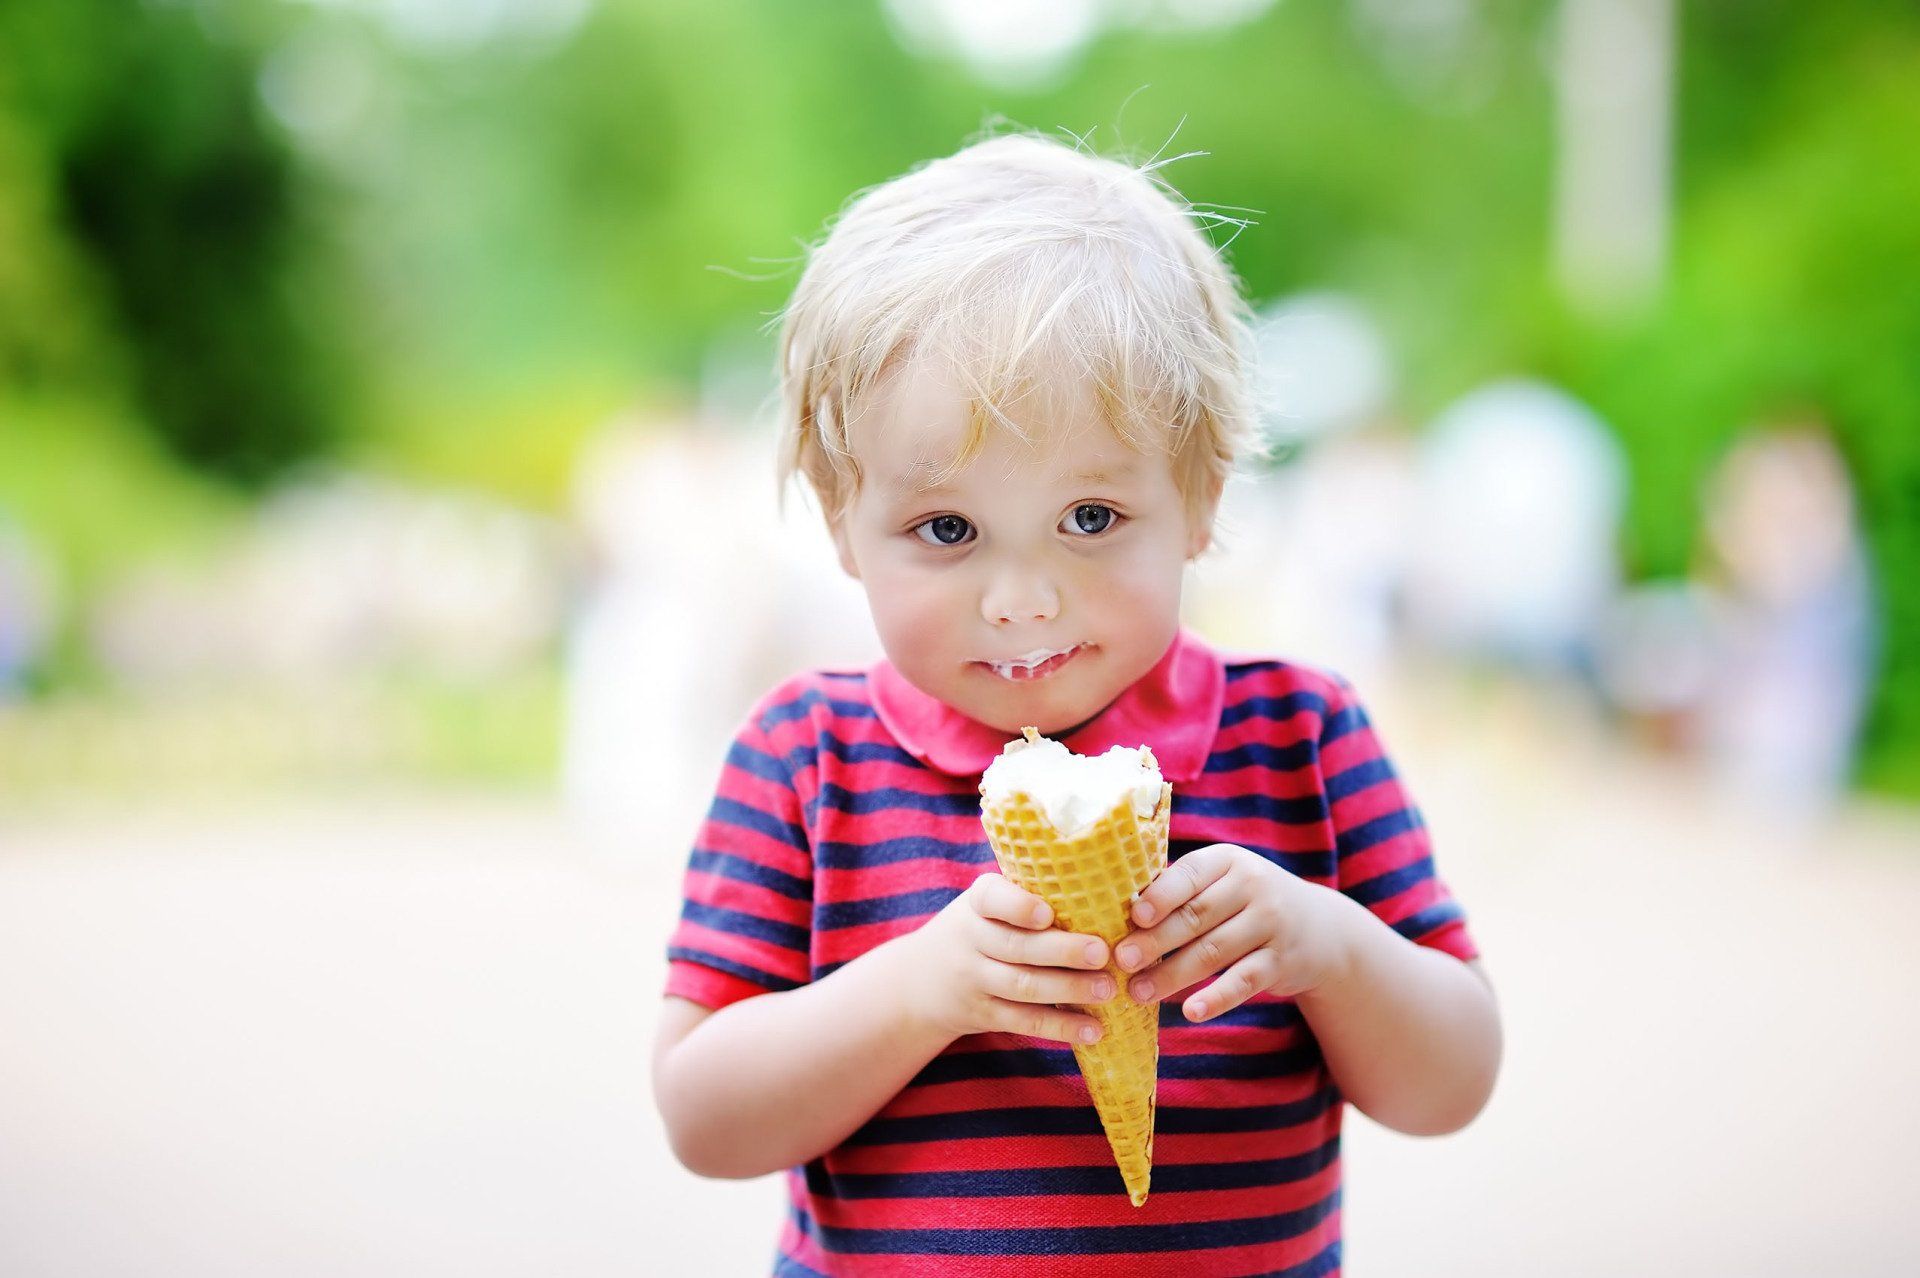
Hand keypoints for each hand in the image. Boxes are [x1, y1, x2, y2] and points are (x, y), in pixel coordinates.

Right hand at [901, 873, 1115, 1046]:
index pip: (992, 899)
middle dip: (1063, 951)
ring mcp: (974, 981)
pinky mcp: (983, 1014)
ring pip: (1023, 987)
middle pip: (1018, 947)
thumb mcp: (984, 905)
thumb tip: (1100, 884)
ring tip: (1108, 989)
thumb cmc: (976, 929)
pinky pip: (1024, 1022)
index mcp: (976, 903)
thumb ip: (1025, 895)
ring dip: (1069, 989)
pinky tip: (1093, 1029)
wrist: (917, 981)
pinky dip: (1060, 1026)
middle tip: (1103, 953)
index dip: (1019, 907)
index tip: (1048, 914)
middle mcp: (970, 939)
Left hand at [1113, 844, 1359, 1021]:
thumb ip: (1182, 891)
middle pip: (1195, 916)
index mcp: (1228, 860)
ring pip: (1213, 952)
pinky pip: (1243, 982)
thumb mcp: (1224, 882)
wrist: (1322, 930)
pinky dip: (1216, 998)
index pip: (1189, 874)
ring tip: (1138, 992)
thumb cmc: (1248, 903)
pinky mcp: (1281, 962)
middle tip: (1120, 961)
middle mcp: (1253, 886)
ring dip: (1172, 975)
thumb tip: (1120, 914)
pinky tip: (1191, 1012)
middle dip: (1154, 941)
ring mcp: (1271, 924)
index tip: (1133, 918)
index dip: (1160, 896)